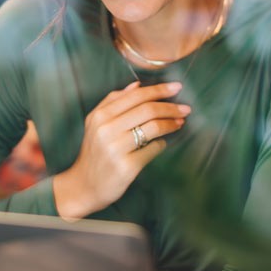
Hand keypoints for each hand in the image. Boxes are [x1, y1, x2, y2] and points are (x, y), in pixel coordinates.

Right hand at [52, 81, 190, 220]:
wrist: (84, 185)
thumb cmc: (94, 152)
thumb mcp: (95, 123)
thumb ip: (113, 101)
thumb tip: (137, 85)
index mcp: (100, 115)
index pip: (136, 96)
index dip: (159, 90)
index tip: (177, 87)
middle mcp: (106, 130)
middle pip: (147, 110)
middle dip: (170, 107)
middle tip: (185, 109)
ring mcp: (116, 149)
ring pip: (153, 128)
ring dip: (171, 123)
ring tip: (180, 122)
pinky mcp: (127, 166)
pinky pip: (153, 149)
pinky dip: (161, 144)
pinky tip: (161, 143)